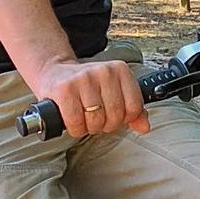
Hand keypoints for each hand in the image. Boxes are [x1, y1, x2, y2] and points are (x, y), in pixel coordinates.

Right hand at [29, 55, 150, 137]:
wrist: (55, 74)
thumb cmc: (87, 87)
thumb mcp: (114, 92)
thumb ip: (133, 109)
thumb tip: (144, 127)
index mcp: (120, 70)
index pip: (134, 108)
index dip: (124, 119)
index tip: (113, 115)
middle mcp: (104, 71)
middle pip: (115, 116)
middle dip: (106, 125)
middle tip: (96, 118)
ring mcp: (83, 79)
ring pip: (96, 121)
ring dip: (89, 127)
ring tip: (84, 117)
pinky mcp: (65, 90)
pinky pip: (76, 122)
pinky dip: (75, 128)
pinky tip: (73, 120)